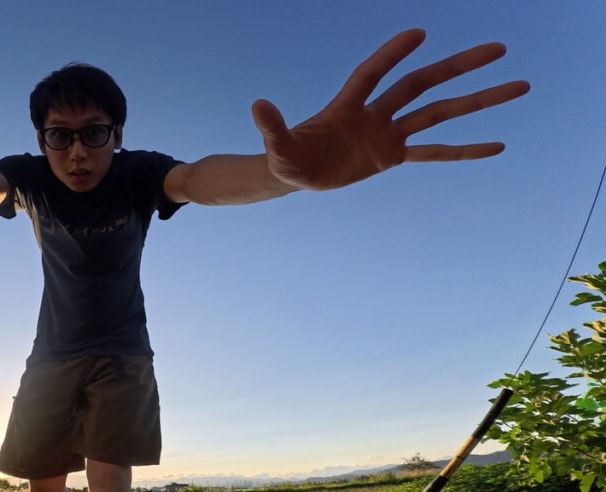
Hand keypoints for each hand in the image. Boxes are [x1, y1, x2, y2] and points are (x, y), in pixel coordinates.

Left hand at [253, 29, 529, 190]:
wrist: (298, 173)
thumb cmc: (287, 158)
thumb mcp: (278, 148)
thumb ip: (272, 127)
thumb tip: (256, 104)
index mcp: (347, 107)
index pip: (373, 74)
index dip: (392, 55)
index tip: (418, 34)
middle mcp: (375, 114)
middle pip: (421, 85)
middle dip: (457, 68)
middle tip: (498, 49)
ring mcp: (388, 133)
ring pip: (439, 113)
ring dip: (476, 101)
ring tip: (518, 86)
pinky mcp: (393, 155)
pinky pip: (435, 152)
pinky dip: (463, 150)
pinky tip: (496, 145)